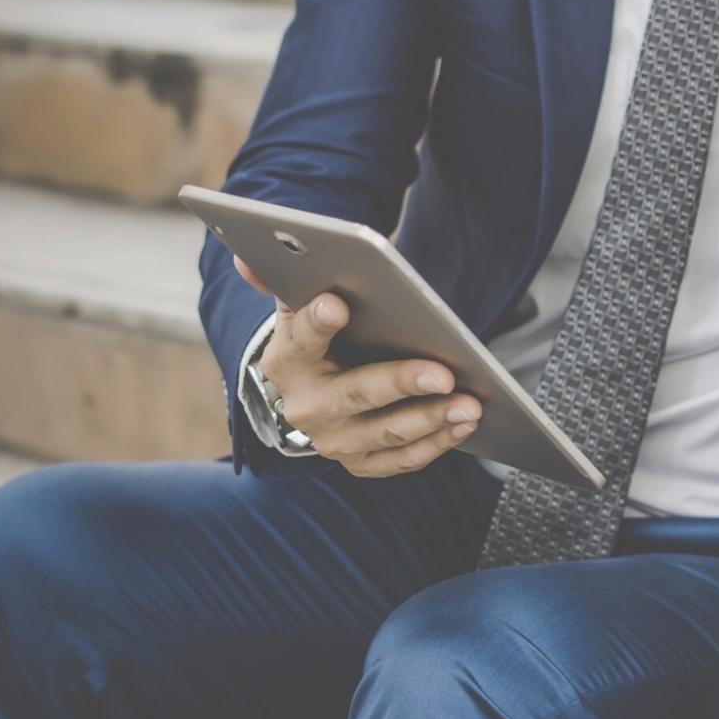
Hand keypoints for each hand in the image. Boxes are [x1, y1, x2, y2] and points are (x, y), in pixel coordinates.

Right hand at [236, 256, 482, 477]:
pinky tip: (465, 425)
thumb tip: (247, 256)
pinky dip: (436, 444)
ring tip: (470, 405)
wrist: (311, 395)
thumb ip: (284, 282)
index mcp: (287, 360)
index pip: (302, 338)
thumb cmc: (317, 341)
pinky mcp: (360, 463)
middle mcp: (305, 407)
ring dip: (432, 419)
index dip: (318, 322)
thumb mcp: (298, 309)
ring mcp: (333, 440)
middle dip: (402, 383)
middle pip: (356, 393)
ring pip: (386, 432)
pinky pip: (401, 459)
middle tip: (444, 374)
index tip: (338, 304)